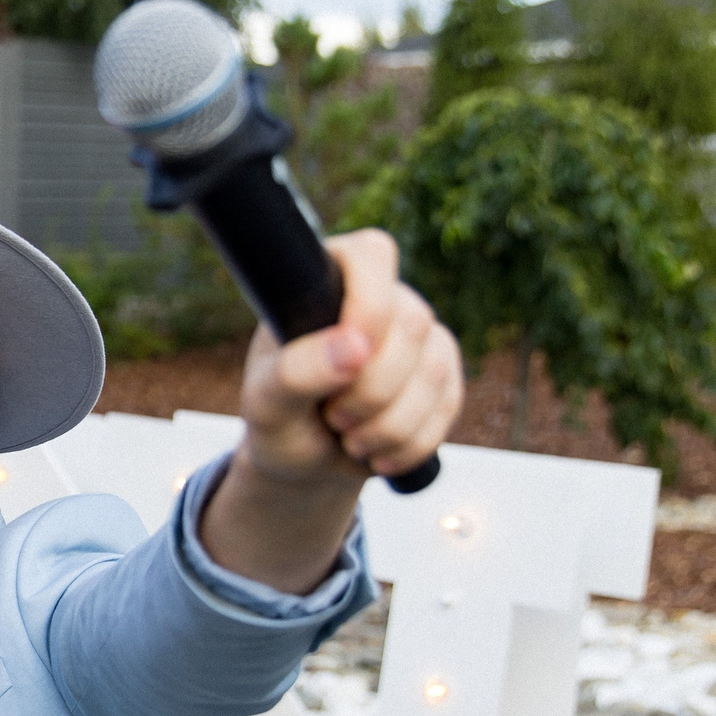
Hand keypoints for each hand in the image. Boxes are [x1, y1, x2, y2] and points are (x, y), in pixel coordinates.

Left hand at [238, 229, 459, 486]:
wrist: (306, 459)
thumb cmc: (278, 418)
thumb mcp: (267, 401)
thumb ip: (296, 372)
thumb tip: (353, 348)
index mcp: (330, 280)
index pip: (371, 256)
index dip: (368, 307)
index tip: (347, 357)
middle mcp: (384, 298)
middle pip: (411, 323)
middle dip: (371, 389)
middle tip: (332, 417)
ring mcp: (420, 337)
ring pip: (435, 372)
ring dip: (389, 425)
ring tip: (349, 438)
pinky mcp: (443, 376)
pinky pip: (448, 407)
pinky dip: (410, 443)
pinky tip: (377, 452)